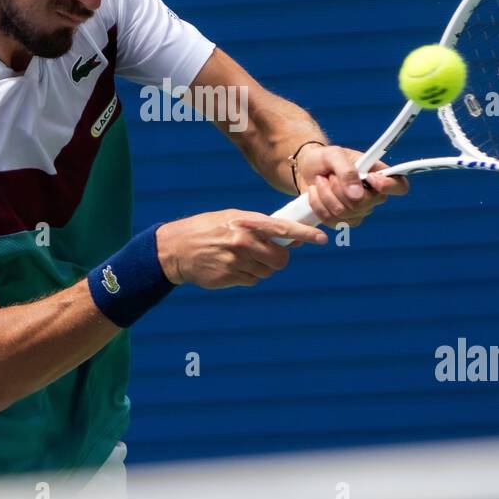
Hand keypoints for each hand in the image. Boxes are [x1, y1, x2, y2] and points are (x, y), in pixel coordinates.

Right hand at [156, 210, 326, 288]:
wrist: (176, 248)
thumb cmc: (209, 229)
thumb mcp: (234, 218)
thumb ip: (263, 228)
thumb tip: (294, 240)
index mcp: (245, 222)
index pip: (283, 229)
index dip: (305, 234)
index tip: (322, 239)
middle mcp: (243, 241)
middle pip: (280, 259)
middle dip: (278, 259)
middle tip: (267, 254)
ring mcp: (236, 261)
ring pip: (266, 272)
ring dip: (261, 267)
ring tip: (241, 257)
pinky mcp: (230, 277)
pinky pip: (252, 280)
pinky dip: (247, 275)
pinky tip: (231, 266)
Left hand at [295, 145, 408, 227]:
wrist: (308, 169)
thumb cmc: (325, 159)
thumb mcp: (334, 154)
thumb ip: (346, 171)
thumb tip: (357, 196)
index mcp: (378, 175)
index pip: (399, 186)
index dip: (388, 186)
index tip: (369, 177)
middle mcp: (373, 196)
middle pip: (362, 204)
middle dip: (338, 187)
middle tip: (330, 174)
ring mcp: (359, 211)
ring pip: (343, 213)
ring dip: (325, 194)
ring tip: (320, 181)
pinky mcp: (343, 221)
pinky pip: (330, 220)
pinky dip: (317, 204)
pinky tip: (316, 193)